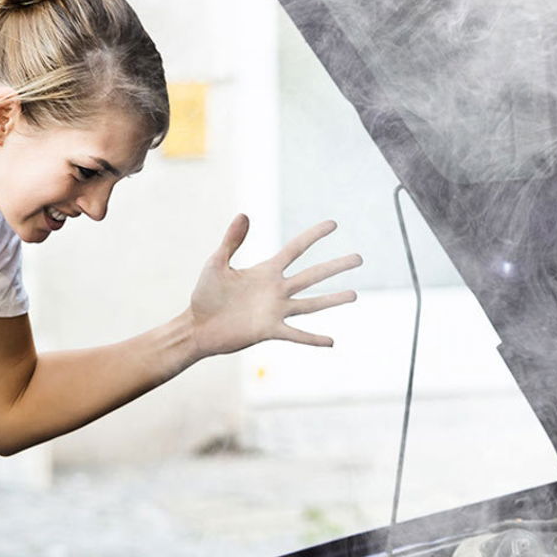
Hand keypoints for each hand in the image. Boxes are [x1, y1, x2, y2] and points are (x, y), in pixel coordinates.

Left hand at [187, 214, 361, 357]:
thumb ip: (231, 241)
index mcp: (266, 271)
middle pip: (312, 275)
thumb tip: (244, 214)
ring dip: (332, 299)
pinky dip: (313, 339)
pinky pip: (296, 334)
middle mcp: (276, 290)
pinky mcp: (269, 331)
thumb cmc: (205, 294)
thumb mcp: (217, 263)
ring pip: (311, 304)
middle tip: (359, 258)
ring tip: (354, 294)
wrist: (197, 326)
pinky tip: (332, 342)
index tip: (333, 224)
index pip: (296, 249)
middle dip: (335, 266)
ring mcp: (275, 311)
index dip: (314, 236)